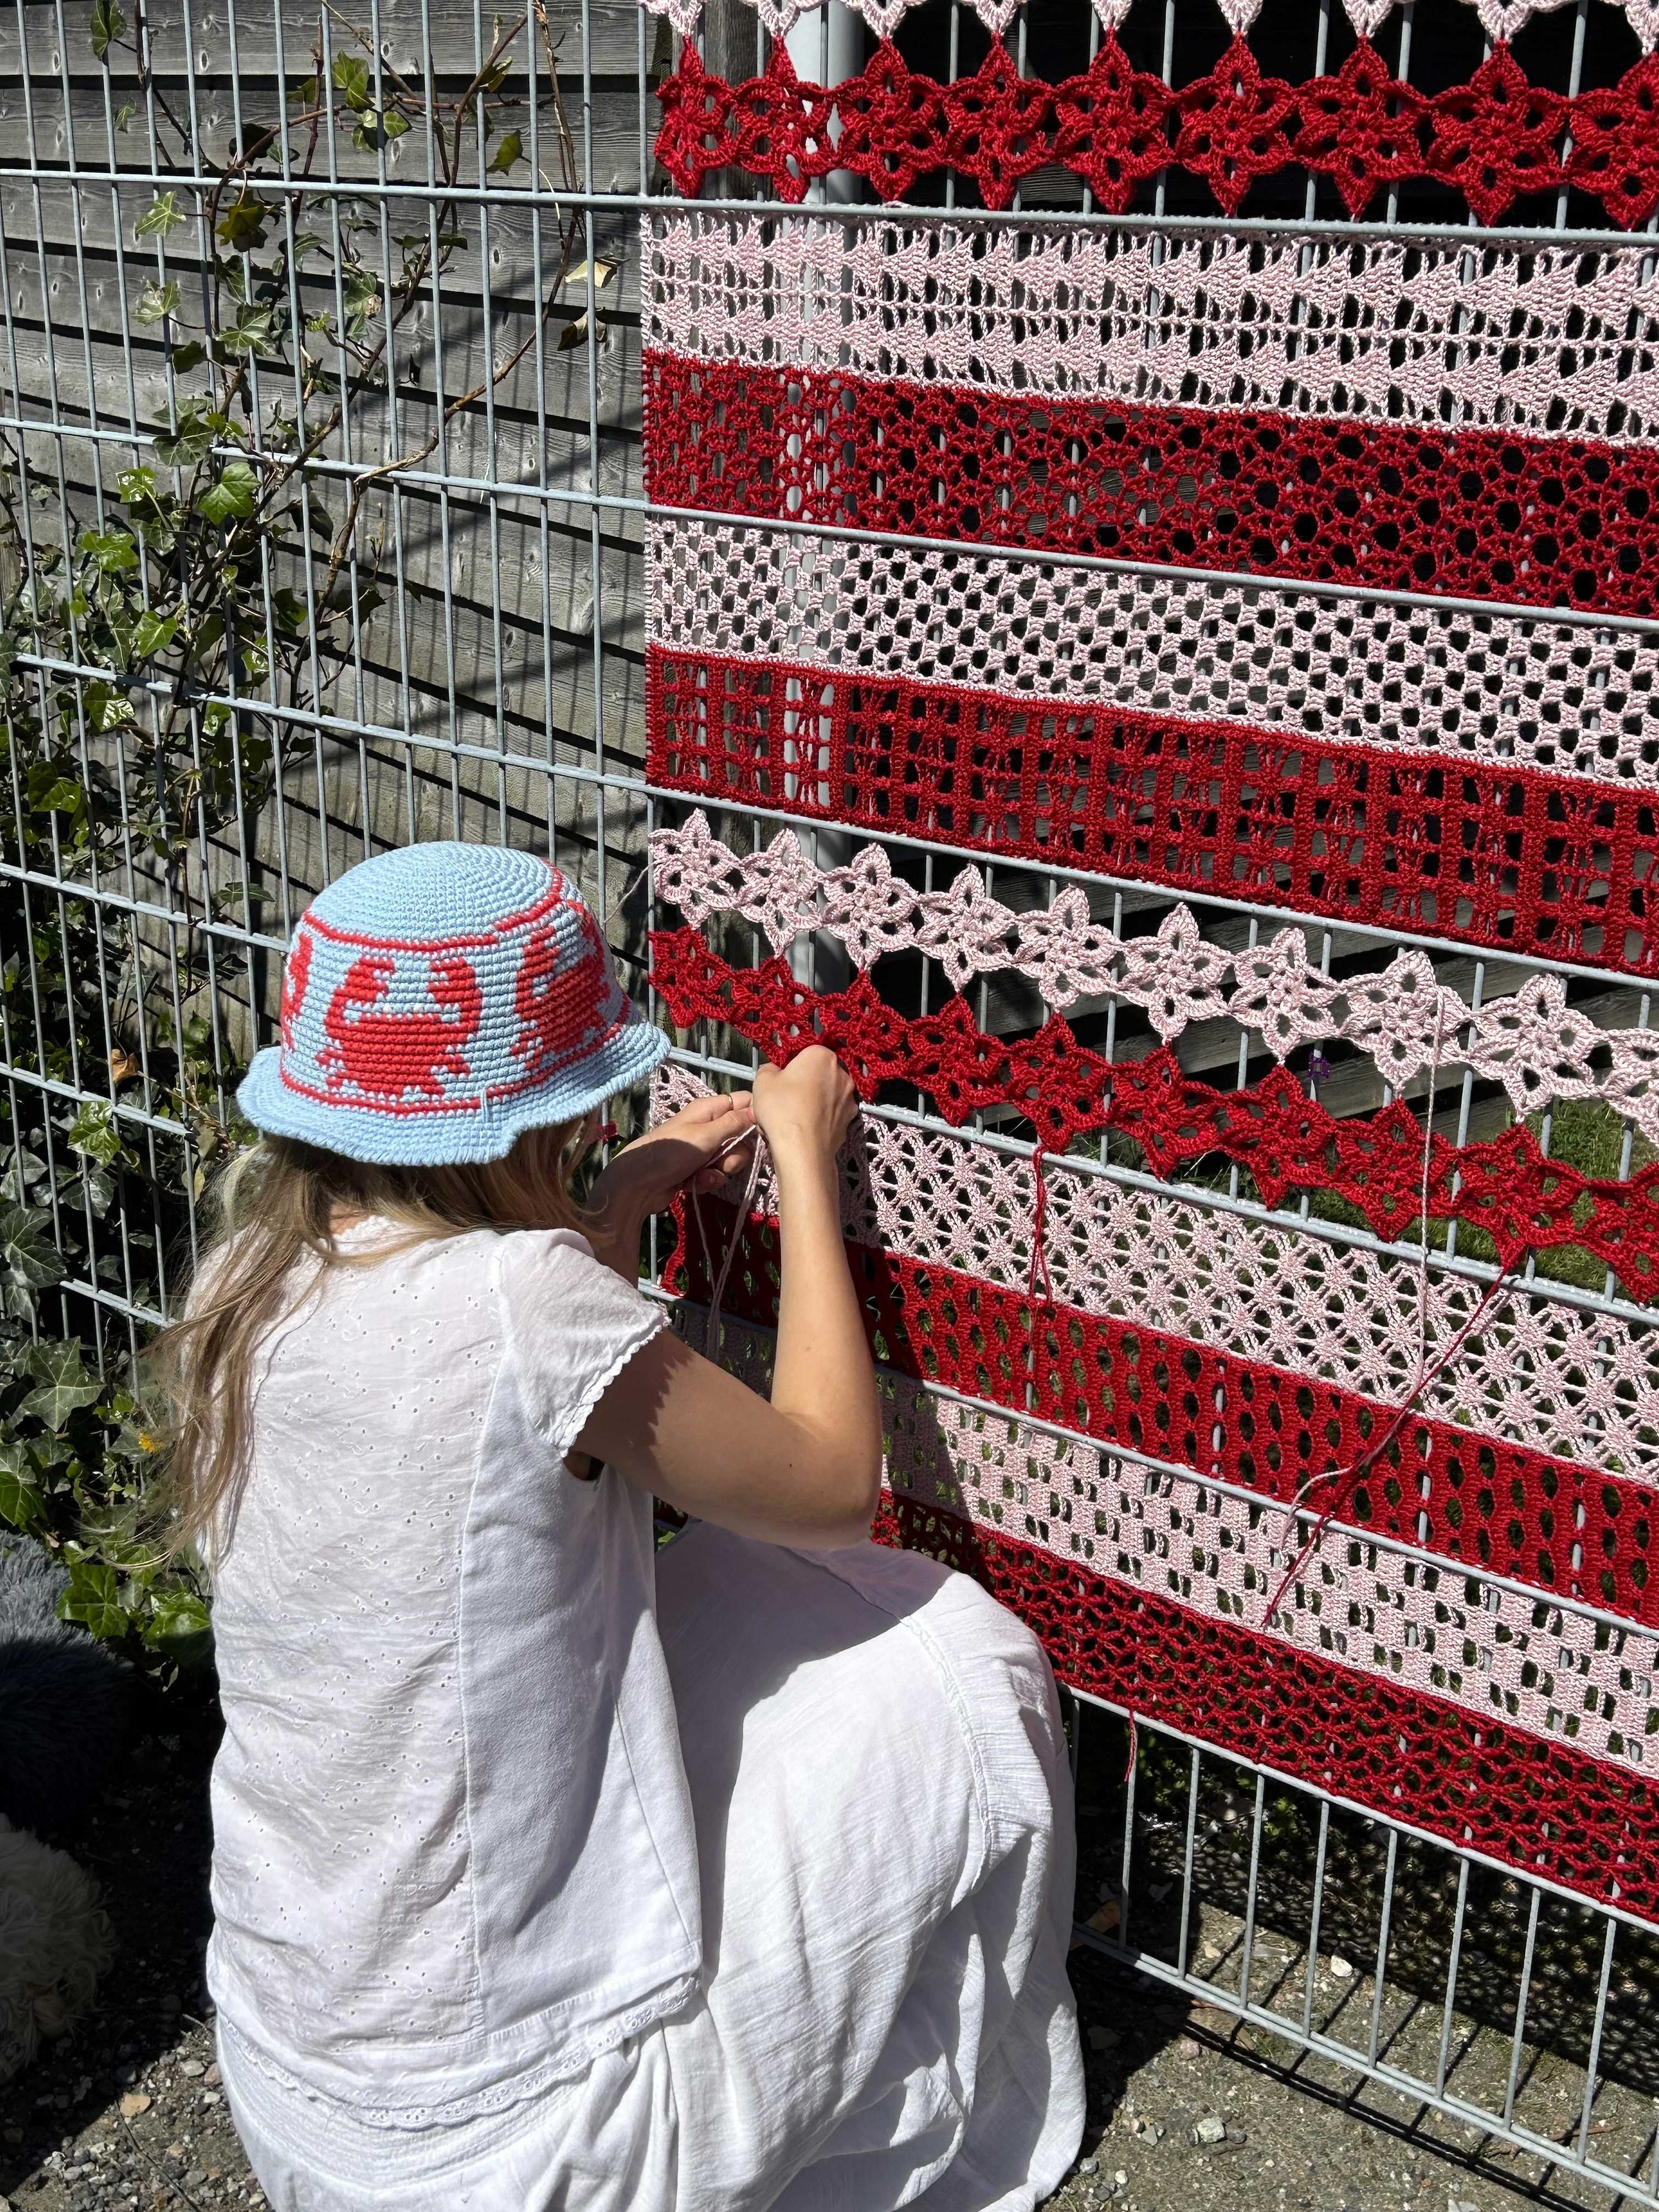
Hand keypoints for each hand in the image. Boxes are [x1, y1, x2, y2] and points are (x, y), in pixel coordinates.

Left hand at [588, 1090, 757, 1228]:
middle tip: (723, 1159)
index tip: (761, 1132)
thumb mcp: (706, 1135)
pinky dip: (709, 1180)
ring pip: (731, 1158)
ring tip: (704, 1174)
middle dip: (737, 1152)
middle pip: (742, 1135)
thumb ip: (735, 1123)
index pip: (744, 1102)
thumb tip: (759, 1108)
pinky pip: (716, 1173)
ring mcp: (703, 1149)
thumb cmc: (670, 1152)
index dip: (756, 1115)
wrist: (638, 1185)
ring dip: (721, 1169)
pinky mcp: (698, 1170)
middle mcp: (708, 1126)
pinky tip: (695, 1183)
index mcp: (709, 1109)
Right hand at [752, 1048, 857, 1165]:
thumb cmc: (782, 1108)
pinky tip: (805, 1130)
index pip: (805, 1053)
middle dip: (804, 1084)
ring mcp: (849, 1098)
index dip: (790, 1067)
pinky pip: (831, 1114)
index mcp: (822, 1056)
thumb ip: (769, 1069)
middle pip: (818, 1074)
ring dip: (813, 1102)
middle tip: (785, 1099)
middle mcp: (842, 1073)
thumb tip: (775, 1071)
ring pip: (826, 1095)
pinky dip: (820, 1119)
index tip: (780, 1080)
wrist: (803, 1149)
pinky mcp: (850, 1120)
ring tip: (793, 1118)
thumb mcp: (762, 1080)